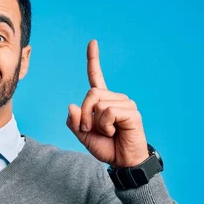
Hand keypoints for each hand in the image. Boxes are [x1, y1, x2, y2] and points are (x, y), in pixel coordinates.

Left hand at [66, 40, 148, 167]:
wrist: (121, 161)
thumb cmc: (105, 147)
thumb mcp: (82, 135)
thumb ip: (74, 122)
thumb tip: (72, 106)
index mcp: (102, 101)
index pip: (96, 77)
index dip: (93, 60)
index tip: (92, 42)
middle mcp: (114, 98)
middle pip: (90, 95)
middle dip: (85, 116)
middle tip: (90, 129)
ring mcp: (124, 103)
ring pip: (98, 104)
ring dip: (96, 123)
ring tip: (106, 132)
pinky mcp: (131, 112)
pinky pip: (108, 112)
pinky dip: (106, 125)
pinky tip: (115, 131)